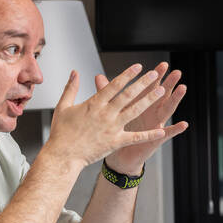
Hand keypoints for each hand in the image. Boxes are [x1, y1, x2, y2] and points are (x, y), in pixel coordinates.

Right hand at [44, 64, 169, 169]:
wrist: (62, 156)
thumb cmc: (61, 133)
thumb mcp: (63, 106)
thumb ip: (70, 88)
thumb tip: (74, 72)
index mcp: (93, 104)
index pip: (114, 85)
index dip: (127, 74)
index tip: (138, 67)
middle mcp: (105, 114)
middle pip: (128, 95)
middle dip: (143, 83)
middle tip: (155, 74)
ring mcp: (112, 128)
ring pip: (135, 111)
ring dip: (149, 100)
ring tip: (161, 91)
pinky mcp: (115, 142)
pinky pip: (136, 137)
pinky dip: (149, 134)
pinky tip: (161, 130)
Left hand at [100, 62, 188, 173]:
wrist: (119, 155)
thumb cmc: (117, 130)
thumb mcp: (113, 109)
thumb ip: (107, 92)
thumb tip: (98, 77)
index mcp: (140, 104)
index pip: (150, 87)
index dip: (156, 77)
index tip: (161, 65)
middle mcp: (150, 113)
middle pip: (161, 95)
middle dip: (169, 84)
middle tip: (176, 72)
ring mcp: (155, 125)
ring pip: (166, 110)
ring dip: (175, 100)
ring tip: (182, 89)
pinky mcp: (155, 139)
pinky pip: (167, 134)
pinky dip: (175, 129)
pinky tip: (184, 124)